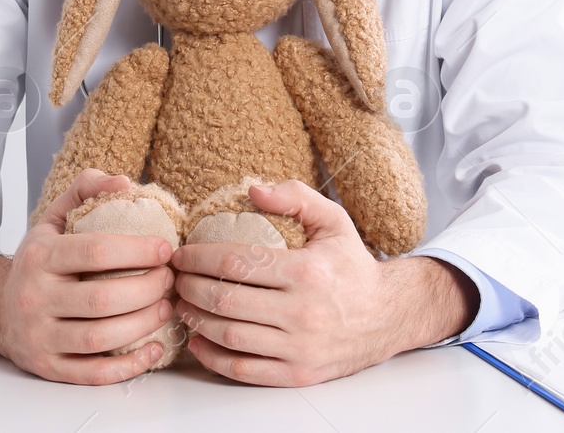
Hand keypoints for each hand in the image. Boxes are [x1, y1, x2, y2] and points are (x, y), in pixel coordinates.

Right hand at [0, 168, 176, 384]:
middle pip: (103, 299)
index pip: (95, 252)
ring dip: (144, 324)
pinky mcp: (49, 367)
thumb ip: (85, 190)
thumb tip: (124, 182)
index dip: (138, 250)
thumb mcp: (52, 219)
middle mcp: (35, 298)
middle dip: (148, 289)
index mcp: (40, 257)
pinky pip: (94, 373)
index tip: (166, 248)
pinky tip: (154, 348)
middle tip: (170, 280)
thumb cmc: (36, 262)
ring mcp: (40, 337)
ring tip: (166, 308)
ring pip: (101, 338)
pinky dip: (130, 366)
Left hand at [169, 180, 475, 385]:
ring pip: (229, 336)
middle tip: (174, 279)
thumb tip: (252, 190)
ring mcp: (300, 347)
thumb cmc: (353, 265)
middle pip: (225, 300)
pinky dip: (213, 357)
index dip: (198, 259)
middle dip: (189, 288)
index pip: (237, 263)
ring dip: (195, 320)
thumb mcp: (333, 220)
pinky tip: (198, 341)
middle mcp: (304, 312)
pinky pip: (244, 369)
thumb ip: (295, 197)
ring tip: (181, 304)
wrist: (389, 315)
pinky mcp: (299, 374)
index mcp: (308, 270)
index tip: (181, 255)